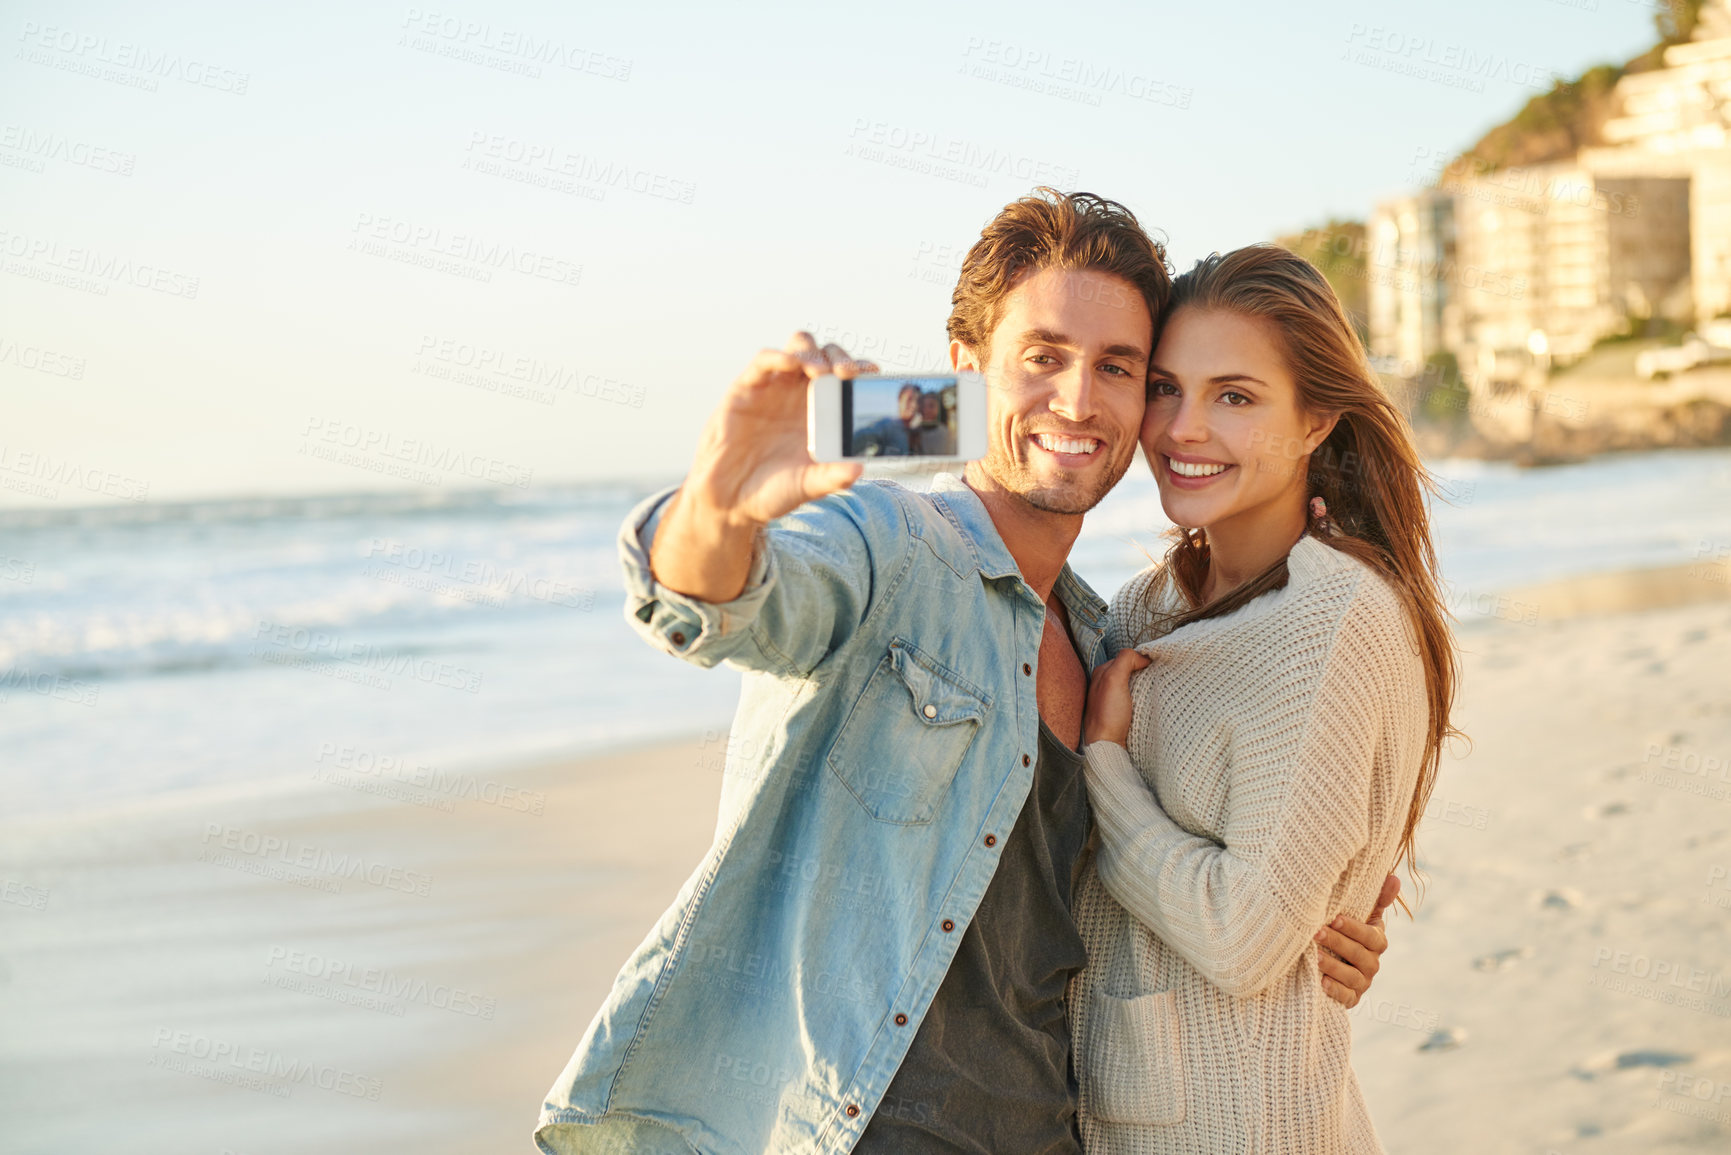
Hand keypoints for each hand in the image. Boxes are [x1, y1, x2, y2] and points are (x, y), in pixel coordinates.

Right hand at [651, 333, 875, 601]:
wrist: (729, 502)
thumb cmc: (772, 492)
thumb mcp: (808, 486)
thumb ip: (833, 477)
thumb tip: (858, 468)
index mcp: (823, 413)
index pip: (847, 379)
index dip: (861, 370)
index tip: (871, 376)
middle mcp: (800, 395)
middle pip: (826, 356)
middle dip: (840, 357)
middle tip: (847, 374)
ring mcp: (774, 389)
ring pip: (798, 348)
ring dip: (813, 353)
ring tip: (822, 373)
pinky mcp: (745, 389)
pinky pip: (763, 362)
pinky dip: (779, 356)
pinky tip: (791, 364)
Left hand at [1082, 649, 1151, 747]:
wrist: (1106, 745)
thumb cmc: (1107, 715)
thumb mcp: (1113, 680)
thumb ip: (1125, 660)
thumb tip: (1143, 656)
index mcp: (1102, 673)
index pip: (1127, 657)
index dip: (1142, 659)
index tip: (1156, 665)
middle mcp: (1106, 684)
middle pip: (1132, 671)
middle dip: (1146, 672)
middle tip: (1160, 676)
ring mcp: (1114, 698)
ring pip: (1136, 684)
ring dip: (1147, 686)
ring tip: (1159, 688)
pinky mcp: (1122, 712)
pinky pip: (1137, 699)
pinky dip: (1146, 698)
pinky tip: (1152, 701)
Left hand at [1315, 873, 1398, 1008]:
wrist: (1327, 959)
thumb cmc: (1343, 930)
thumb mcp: (1359, 913)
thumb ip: (1376, 897)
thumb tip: (1394, 878)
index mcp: (1376, 941)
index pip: (1371, 936)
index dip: (1354, 928)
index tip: (1334, 918)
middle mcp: (1372, 963)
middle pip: (1360, 955)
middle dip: (1337, 943)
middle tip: (1316, 933)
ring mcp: (1362, 982)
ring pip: (1352, 976)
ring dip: (1333, 966)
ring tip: (1314, 956)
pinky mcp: (1351, 998)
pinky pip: (1346, 997)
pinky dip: (1335, 990)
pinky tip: (1322, 982)